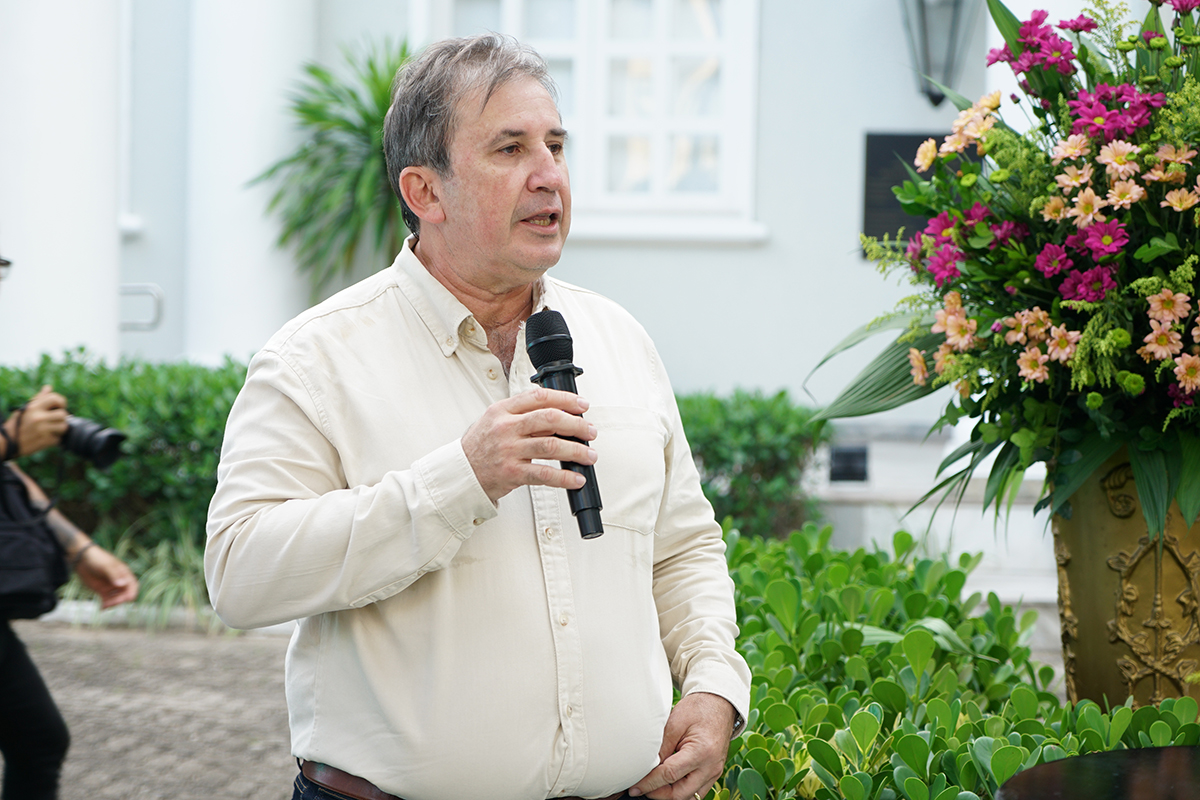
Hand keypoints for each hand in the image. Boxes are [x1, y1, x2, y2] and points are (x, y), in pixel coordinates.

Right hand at [4, 385, 67, 456]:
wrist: (7, 443)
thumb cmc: (17, 424)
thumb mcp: (25, 409)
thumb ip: (39, 399)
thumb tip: (48, 387)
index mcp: (34, 407)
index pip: (55, 398)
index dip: (61, 402)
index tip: (59, 407)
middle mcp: (38, 417)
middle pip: (63, 414)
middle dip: (61, 418)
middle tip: (55, 421)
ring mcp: (42, 430)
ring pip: (64, 427)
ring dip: (60, 429)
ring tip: (51, 430)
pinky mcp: (44, 441)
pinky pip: (58, 439)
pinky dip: (54, 440)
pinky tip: (46, 438)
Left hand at [74, 545, 138, 608]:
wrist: (81, 559)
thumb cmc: (97, 559)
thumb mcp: (106, 566)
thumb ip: (114, 575)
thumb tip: (122, 584)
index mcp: (124, 573)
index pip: (132, 585)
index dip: (132, 592)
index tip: (128, 599)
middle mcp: (119, 581)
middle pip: (125, 594)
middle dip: (120, 599)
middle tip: (110, 603)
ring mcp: (111, 586)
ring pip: (116, 598)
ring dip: (113, 603)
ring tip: (104, 605)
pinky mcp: (102, 591)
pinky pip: (107, 600)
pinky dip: (106, 605)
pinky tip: (102, 608)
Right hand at [461, 387, 596, 503]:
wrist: (461, 474)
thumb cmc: (481, 446)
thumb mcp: (495, 421)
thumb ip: (522, 414)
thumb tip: (559, 413)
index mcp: (502, 410)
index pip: (538, 397)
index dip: (565, 399)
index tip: (582, 405)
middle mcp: (505, 428)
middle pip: (549, 419)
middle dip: (576, 424)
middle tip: (590, 431)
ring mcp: (509, 451)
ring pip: (551, 446)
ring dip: (576, 450)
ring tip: (590, 455)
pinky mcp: (512, 473)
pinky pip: (544, 474)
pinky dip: (564, 477)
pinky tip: (576, 478)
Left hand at [629, 693, 736, 799]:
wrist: (719, 704)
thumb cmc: (698, 709)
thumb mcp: (675, 722)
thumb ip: (662, 746)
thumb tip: (646, 767)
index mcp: (702, 752)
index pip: (670, 775)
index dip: (649, 782)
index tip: (635, 786)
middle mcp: (711, 767)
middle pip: (680, 793)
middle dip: (658, 793)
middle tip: (642, 787)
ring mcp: (714, 772)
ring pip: (689, 796)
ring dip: (670, 794)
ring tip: (654, 784)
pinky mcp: (713, 773)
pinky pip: (696, 791)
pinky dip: (681, 790)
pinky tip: (668, 781)